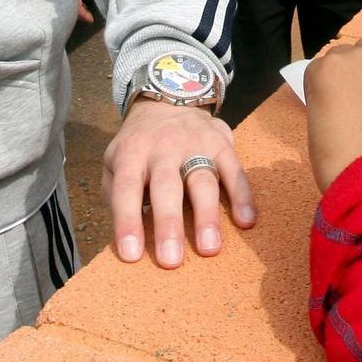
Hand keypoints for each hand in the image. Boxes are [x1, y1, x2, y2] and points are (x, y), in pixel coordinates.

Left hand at [104, 98, 254, 267]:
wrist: (167, 101)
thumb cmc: (138, 147)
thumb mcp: (115, 162)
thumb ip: (116, 195)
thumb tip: (125, 236)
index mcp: (132, 154)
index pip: (126, 189)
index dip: (127, 221)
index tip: (131, 255)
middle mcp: (164, 148)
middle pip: (167, 186)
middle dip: (169, 223)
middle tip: (171, 260)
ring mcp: (196, 144)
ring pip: (203, 180)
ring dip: (207, 215)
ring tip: (209, 249)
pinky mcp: (222, 143)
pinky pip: (235, 170)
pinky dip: (242, 195)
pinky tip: (246, 221)